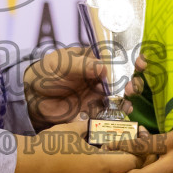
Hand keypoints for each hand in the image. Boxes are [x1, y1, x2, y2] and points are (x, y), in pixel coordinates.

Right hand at [4, 118, 139, 172]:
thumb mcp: (67, 130)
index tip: (126, 151)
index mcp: (101, 165)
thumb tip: (88, 122)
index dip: (131, 157)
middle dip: (117, 170)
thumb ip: (82, 127)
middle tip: (108, 158)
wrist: (23, 170)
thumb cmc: (48, 148)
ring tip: (89, 169)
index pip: (129, 164)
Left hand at [23, 46, 146, 129]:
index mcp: (95, 61)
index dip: (132, 59)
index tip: (140, 62)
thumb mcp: (63, 64)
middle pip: (124, 80)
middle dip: (132, 83)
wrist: (32, 96)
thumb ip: (83, 65)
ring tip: (127, 102)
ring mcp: (98, 95)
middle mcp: (101, 78)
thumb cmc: (47, 72)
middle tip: (132, 87)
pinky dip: (116, 115)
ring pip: (119, 97)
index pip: (118, 58)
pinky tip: (120, 114)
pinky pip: (109, 114)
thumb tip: (103, 66)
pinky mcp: (93, 111)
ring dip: (127, 99)